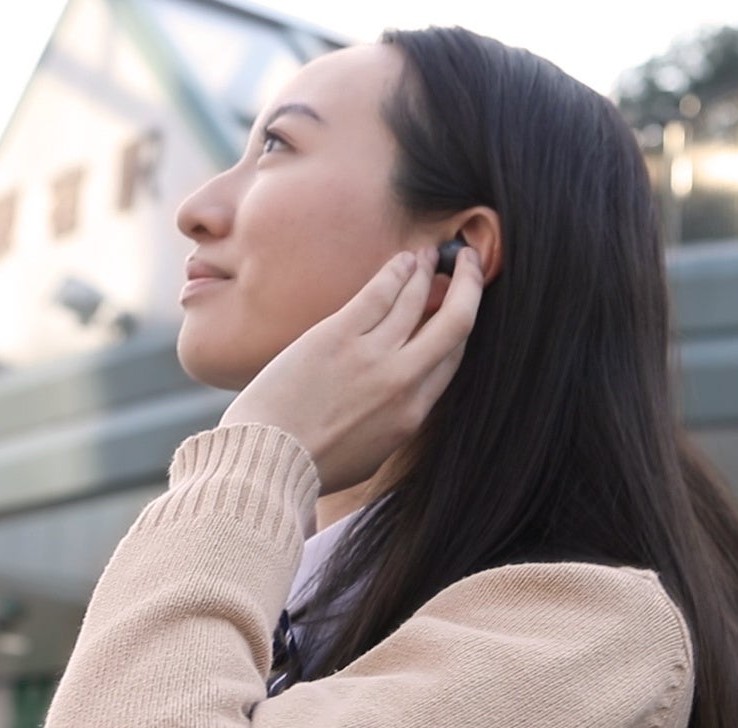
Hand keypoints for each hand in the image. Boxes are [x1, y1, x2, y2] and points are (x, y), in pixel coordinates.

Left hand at [220, 244, 483, 493]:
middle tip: (470, 261)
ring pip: (416, 300)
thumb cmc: (313, 463)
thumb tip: (407, 396)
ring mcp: (372, 356)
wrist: (268, 459)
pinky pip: (379, 294)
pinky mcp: (338, 337)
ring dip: (426, 271)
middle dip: (468, 285)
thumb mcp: (372, 453)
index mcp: (413, 413)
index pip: (452, 357)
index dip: (458, 324)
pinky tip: (402, 260)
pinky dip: (396, 272)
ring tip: (427, 254)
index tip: (458, 303)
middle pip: (454, 322)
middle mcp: (402, 381)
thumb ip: (397, 420)